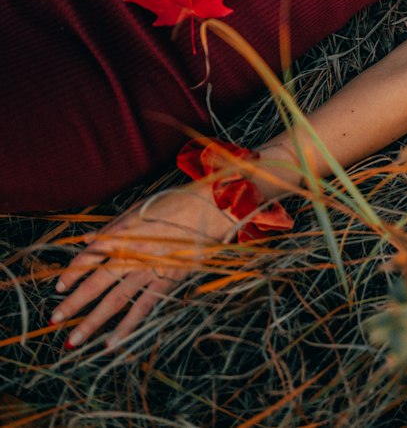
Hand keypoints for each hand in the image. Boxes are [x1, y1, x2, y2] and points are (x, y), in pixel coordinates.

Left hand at [51, 181, 231, 351]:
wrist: (211, 208)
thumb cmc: (176, 203)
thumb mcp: (141, 208)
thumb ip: (114, 227)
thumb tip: (87, 240)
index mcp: (124, 232)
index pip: (91, 255)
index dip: (73, 271)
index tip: (59, 286)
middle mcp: (132, 253)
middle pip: (96, 281)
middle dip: (73, 302)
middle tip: (54, 319)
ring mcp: (149, 269)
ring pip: (115, 300)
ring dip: (92, 322)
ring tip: (73, 341)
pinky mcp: (167, 280)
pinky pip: (143, 308)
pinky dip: (127, 327)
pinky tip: (112, 343)